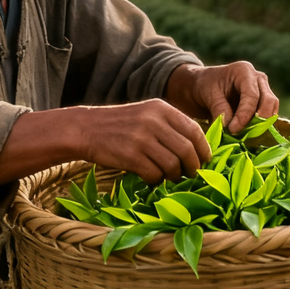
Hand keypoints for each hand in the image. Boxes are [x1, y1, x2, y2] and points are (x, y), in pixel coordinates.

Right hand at [0, 100, 210, 186]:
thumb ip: (169, 126)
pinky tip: (150, 178)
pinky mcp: (131, 156)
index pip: (194, 130)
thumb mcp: (146, 114)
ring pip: (172, 165)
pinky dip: (156, 180)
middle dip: (192, 167)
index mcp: (161, 108)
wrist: (85, 129)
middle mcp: (154, 121)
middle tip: (190, 174)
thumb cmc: (119, 124)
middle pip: (186, 150)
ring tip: (168, 177)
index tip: (204, 160)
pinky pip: (154, 174)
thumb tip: (197, 149)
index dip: (203, 148)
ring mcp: (142, 138)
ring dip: (174, 176)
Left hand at [166, 62, 278, 133]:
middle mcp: (258, 78)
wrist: (203, 86)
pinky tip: (247, 135)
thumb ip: (220, 109)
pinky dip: (259, 126)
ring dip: (261, 124)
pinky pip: (267, 116)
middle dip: (259, 120)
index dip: (245, 115)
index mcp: (244, 71)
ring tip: (244, 135)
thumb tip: (230, 128)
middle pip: (268, 101)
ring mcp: (263, 90)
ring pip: (271, 109)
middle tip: (244, 135)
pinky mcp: (262, 103)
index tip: (232, 130)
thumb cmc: (204, 86)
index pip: (252, 96)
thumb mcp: (209, 95)